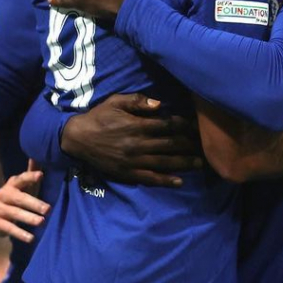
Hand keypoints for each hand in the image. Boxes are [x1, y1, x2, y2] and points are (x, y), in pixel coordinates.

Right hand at [0, 159, 48, 242]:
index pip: (21, 179)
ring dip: (28, 218)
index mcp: (12, 185)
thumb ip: (31, 172)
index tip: (40, 175)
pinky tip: (31, 238)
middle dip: (33, 203)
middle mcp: (4, 195)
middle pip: (19, 199)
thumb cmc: (15, 197)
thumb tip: (38, 155)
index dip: (30, 176)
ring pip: (14, 214)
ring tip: (41, 222)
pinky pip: (9, 228)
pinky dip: (20, 234)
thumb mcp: (22, 186)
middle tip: (47, 209)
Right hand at [61, 92, 202, 186]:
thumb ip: (137, 101)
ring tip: (199, 163)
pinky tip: (179, 181)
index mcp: (137, 125)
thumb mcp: (115, 102)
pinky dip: (165, 180)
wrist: (77, 138)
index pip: (167, 125)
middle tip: (205, 145)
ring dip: (184, 163)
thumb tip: (160, 104)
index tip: (196, 126)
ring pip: (164, 162)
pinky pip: (150, 178)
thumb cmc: (99, 116)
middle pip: (170, 144)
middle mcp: (138, 144)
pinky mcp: (127, 173)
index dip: (184, 126)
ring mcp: (133, 160)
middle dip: (189, 145)